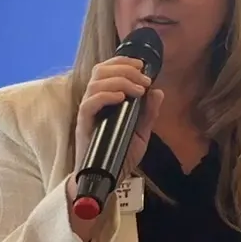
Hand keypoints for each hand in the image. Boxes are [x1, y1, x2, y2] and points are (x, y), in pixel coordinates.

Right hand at [66, 57, 164, 229]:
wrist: (107, 179)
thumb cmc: (119, 155)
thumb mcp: (140, 133)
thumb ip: (148, 113)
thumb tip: (158, 91)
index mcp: (106, 99)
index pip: (107, 70)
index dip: (123, 62)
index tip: (142, 65)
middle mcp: (94, 102)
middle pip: (101, 71)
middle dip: (125, 69)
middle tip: (144, 79)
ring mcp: (87, 112)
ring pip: (96, 83)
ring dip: (120, 80)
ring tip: (137, 89)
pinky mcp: (83, 125)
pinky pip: (89, 103)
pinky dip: (105, 95)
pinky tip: (121, 98)